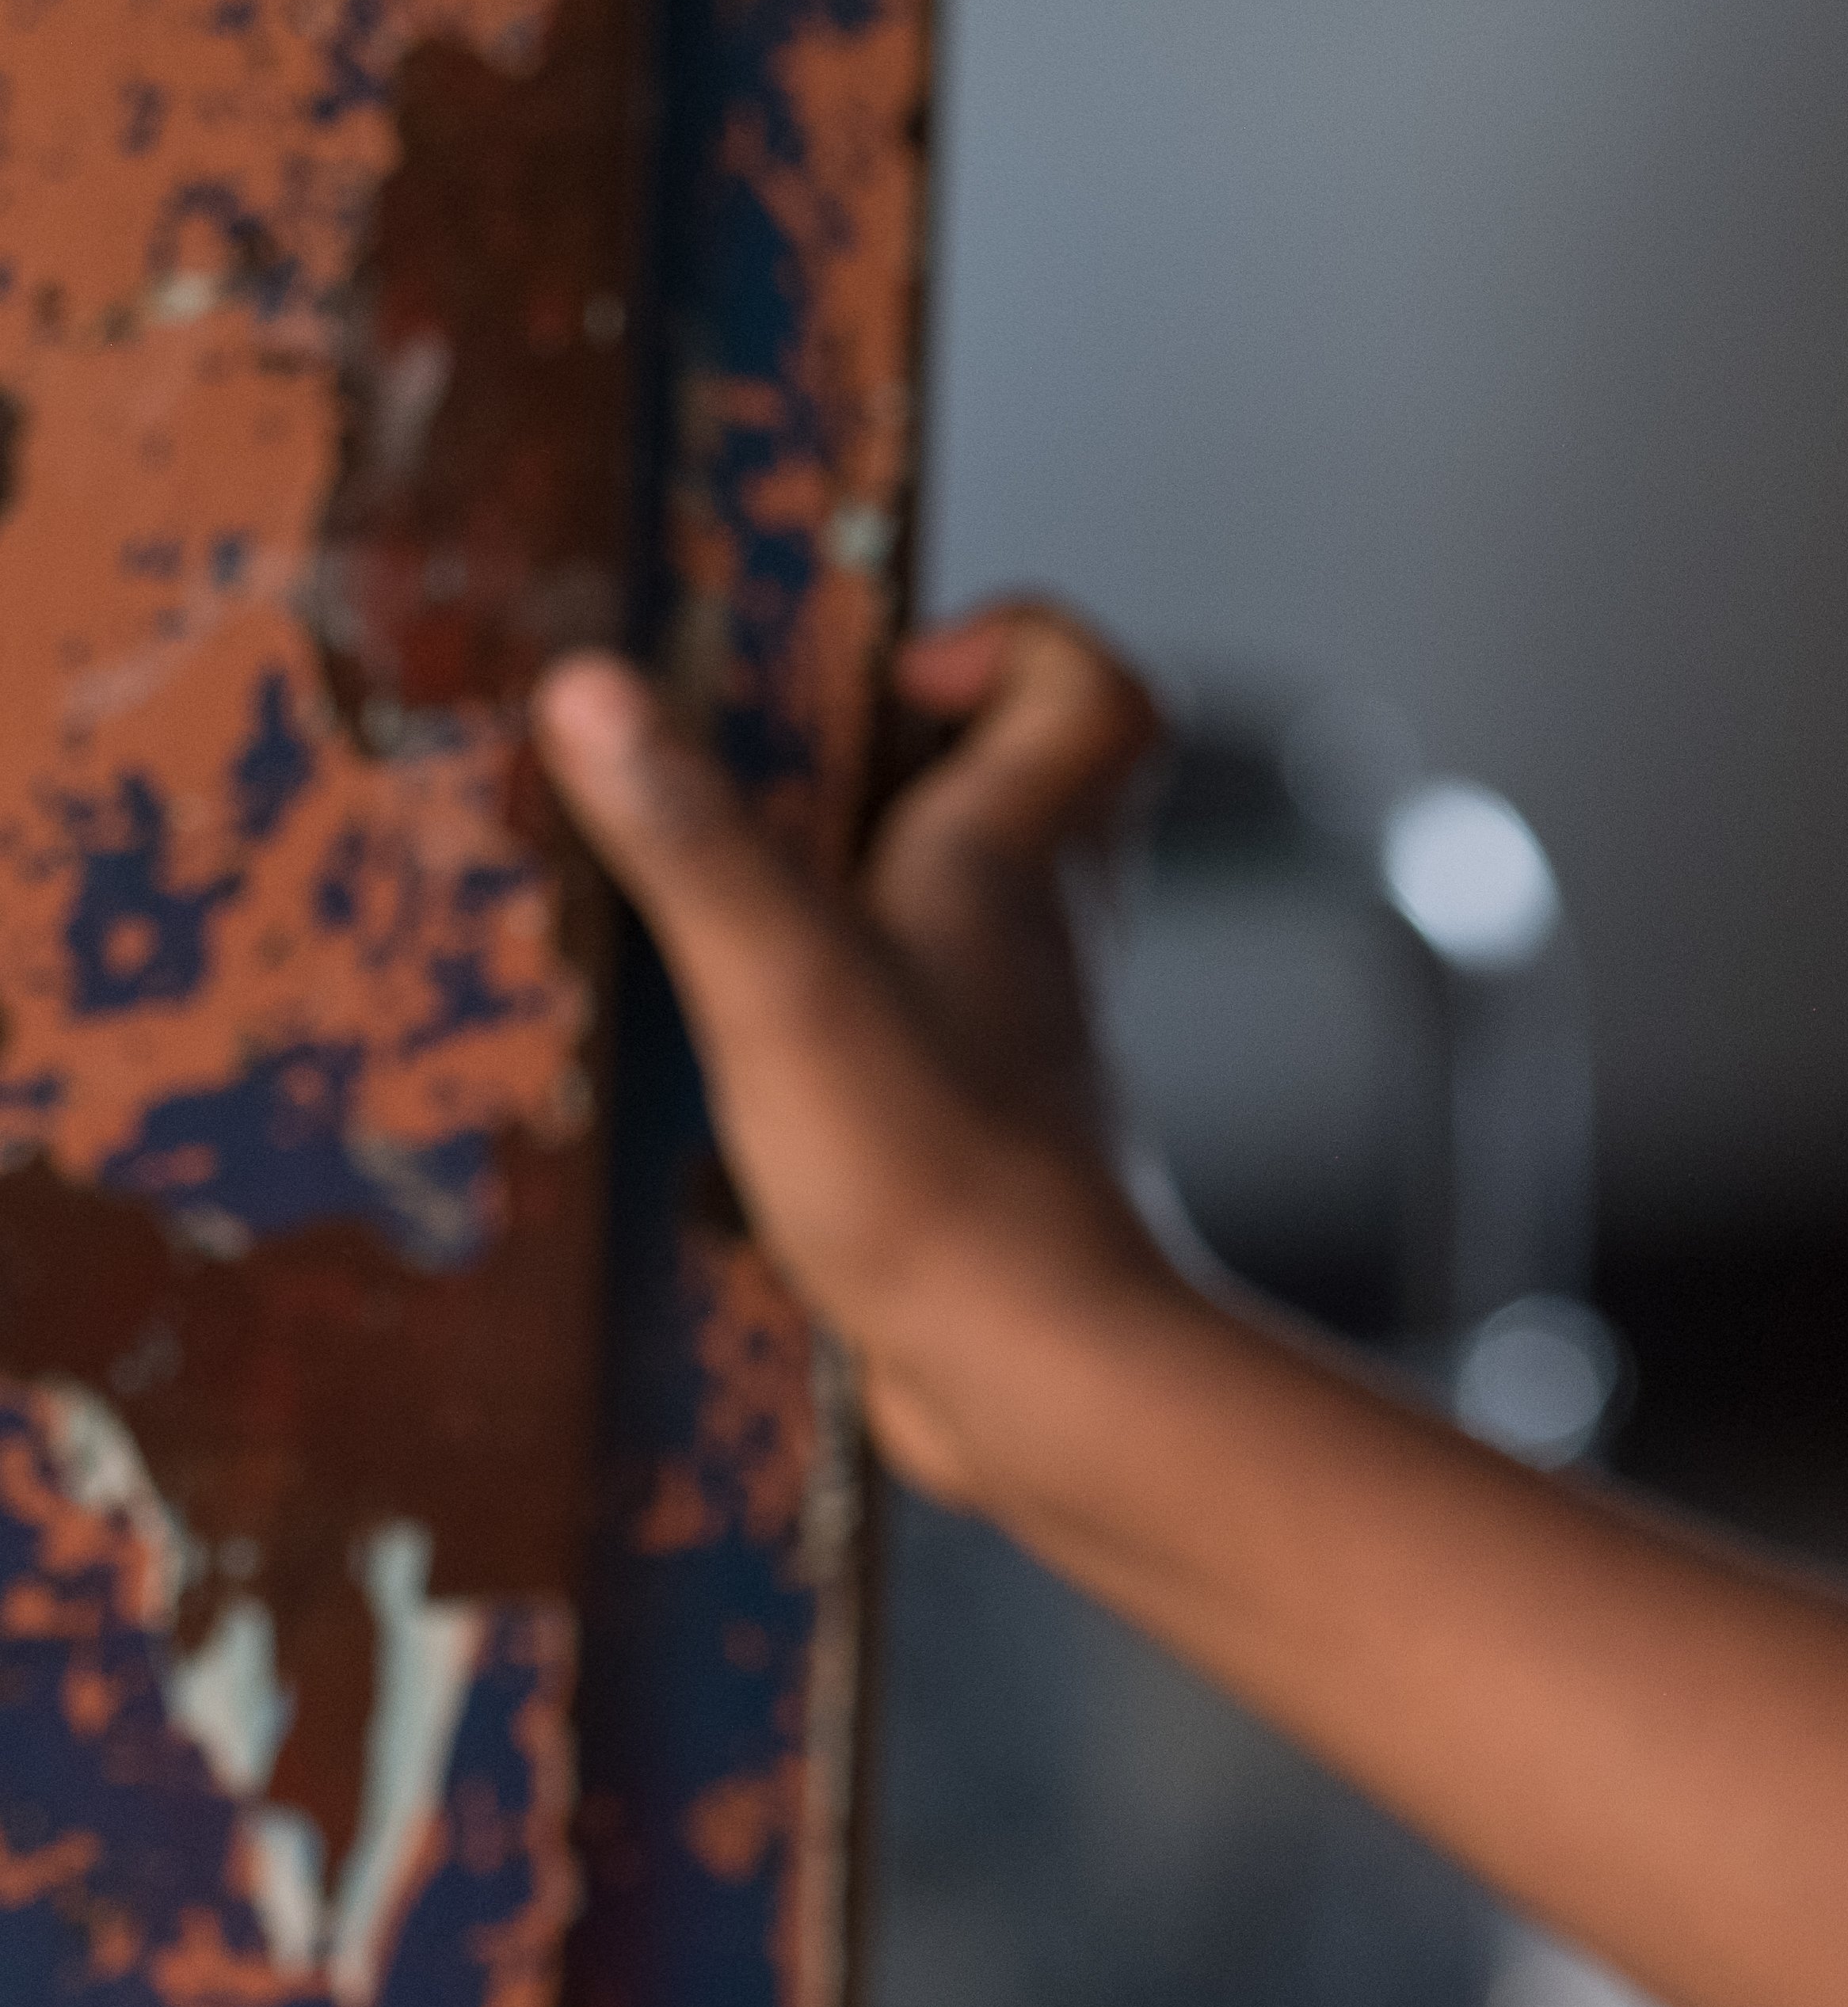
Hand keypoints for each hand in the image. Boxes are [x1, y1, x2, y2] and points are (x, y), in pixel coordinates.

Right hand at [534, 601, 1176, 1503]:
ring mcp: (1014, 1031)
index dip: (1012, 644)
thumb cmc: (935, 1162)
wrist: (1035, 1362)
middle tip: (775, 776)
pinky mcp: (977, 1124)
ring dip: (857, 884)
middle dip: (907, 751)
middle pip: (1025, 783)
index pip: (1095, 689)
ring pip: (965, 907)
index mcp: (1024, 858)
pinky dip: (843, 1008)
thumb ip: (690, 834)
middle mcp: (1041, 931)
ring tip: (723, 900)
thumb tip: (593, 684)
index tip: (888, 679)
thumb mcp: (777, 976)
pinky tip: (737, 1048)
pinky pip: (923, 1021)